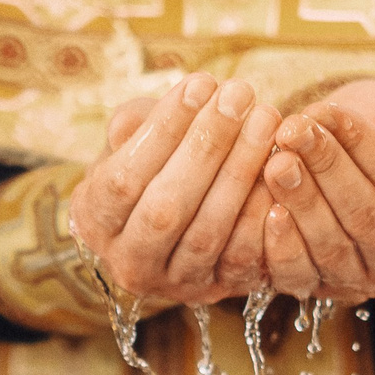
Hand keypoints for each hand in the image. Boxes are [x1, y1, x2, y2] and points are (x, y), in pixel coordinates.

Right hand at [68, 73, 283, 305]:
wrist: (173, 220)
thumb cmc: (150, 164)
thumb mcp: (131, 139)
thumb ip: (133, 125)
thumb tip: (134, 121)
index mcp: (94, 221)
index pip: (123, 179)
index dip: (162, 132)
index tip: (200, 83)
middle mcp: (128, 263)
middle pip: (165, 209)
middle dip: (206, 146)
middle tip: (240, 93)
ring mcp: (174, 284)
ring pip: (207, 234)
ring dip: (240, 172)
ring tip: (265, 116)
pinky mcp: (217, 291)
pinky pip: (242, 257)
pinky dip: (263, 211)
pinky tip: (280, 164)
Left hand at [260, 80, 374, 300]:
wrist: (349, 147)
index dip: (363, 147)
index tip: (328, 112)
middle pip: (365, 219)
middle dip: (326, 170)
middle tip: (292, 131)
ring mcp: (361, 283)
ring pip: (331, 247)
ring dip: (300, 201)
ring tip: (276, 160)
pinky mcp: (318, 289)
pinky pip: (298, 275)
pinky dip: (280, 243)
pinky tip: (268, 207)